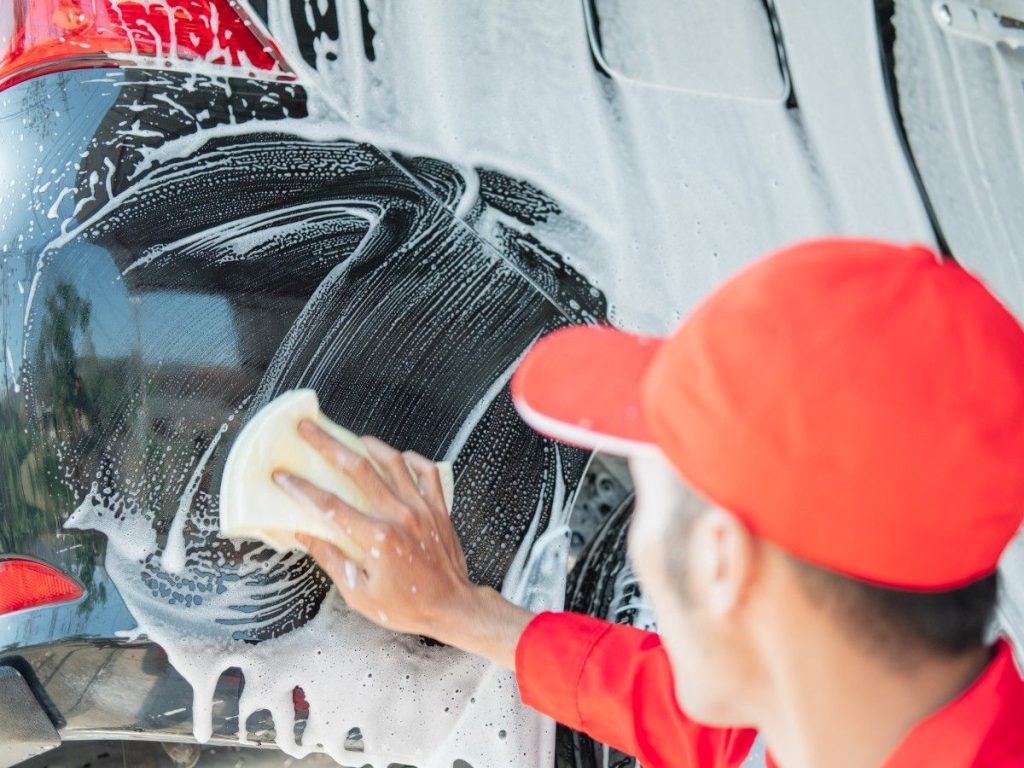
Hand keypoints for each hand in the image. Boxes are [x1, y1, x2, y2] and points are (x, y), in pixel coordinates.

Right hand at [272, 420, 474, 638]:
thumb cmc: (407, 607)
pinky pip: (427, 473)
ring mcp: (422, 508)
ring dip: (370, 445)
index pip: (330, 505)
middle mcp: (400, 516)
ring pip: (394, 463)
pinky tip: (398, 456)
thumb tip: (304, 535)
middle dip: (328, 446)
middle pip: (358, 470)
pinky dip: (412, 460)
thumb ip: (331, 560)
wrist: (453, 607)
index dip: (302, 488)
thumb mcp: (359, 594)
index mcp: (377, 539)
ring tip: (353, 436)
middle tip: (309, 428)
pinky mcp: (439, 508)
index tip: (282, 476)